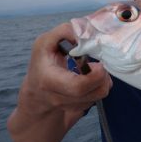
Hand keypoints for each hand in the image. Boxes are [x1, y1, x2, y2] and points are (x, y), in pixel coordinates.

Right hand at [7, 23, 111, 141]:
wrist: (37, 94)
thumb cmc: (42, 63)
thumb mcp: (45, 43)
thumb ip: (64, 31)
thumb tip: (84, 31)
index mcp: (49, 80)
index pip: (78, 86)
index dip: (94, 75)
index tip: (98, 64)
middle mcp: (59, 97)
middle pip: (95, 92)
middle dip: (103, 77)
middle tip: (99, 65)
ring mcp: (70, 107)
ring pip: (99, 95)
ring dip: (103, 81)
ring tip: (94, 70)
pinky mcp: (79, 110)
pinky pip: (98, 98)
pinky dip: (99, 87)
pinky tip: (90, 80)